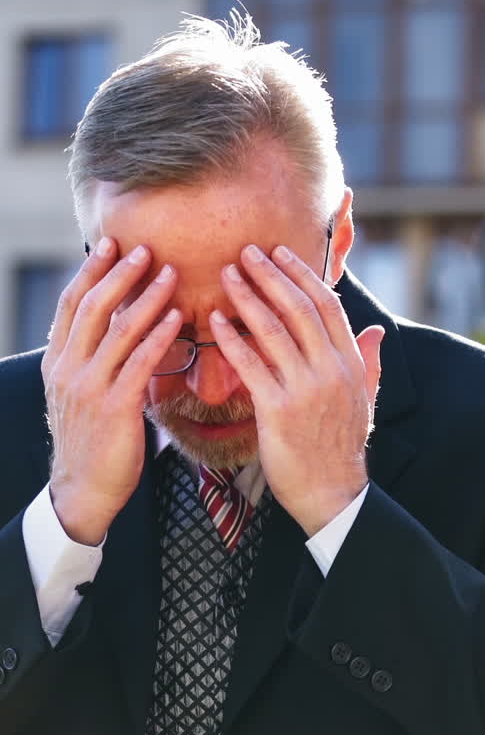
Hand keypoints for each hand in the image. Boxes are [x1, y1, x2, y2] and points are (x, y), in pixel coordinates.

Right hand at [42, 237, 183, 544]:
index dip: (90, 272)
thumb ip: (91, 361)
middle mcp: (68, 370)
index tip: (109, 245)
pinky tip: (177, 318)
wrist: (84, 490)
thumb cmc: (91, 442)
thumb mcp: (80, 394)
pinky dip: (159, 336)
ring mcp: (89, 388)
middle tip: (144, 248)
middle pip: (92, 308)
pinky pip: (139, 362)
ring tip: (169, 273)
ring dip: (146, 298)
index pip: (70, 305)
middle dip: (118, 274)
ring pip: (117, 330)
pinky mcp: (116, 408)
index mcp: (57, 363)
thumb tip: (112, 328)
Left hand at [210, 244, 383, 536]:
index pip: (328, 306)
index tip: (279, 252)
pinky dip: (232, 339)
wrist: (332, 494)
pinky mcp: (278, 411)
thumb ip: (369, 364)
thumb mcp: (365, 402)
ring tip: (227, 275)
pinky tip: (216, 321)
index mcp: (351, 364)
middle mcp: (331, 371)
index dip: (302, 274)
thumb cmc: (341, 448)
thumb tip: (375, 332)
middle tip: (246, 252)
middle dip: (271, 275)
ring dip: (248, 297)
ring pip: (274, 330)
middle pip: (299, 308)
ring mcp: (305, 389)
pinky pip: (251, 365)